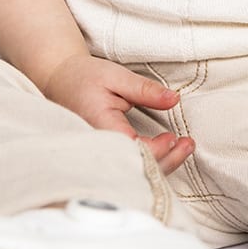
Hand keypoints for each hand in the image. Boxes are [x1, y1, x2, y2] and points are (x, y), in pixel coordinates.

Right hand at [44, 53, 194, 173]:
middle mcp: (96, 146)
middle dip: (167, 161)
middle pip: (135, 169)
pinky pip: (126, 166)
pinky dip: (148, 162)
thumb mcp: (116, 77)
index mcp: (99, 126)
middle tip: (188, 145)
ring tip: (183, 147)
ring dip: (161, 163)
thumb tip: (173, 99)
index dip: (157, 149)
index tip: (174, 137)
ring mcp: (97, 154)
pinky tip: (165, 152)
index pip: (132, 150)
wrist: (58, 80)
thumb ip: (144, 89)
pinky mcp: (102, 154)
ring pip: (132, 171)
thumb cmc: (84, 77)